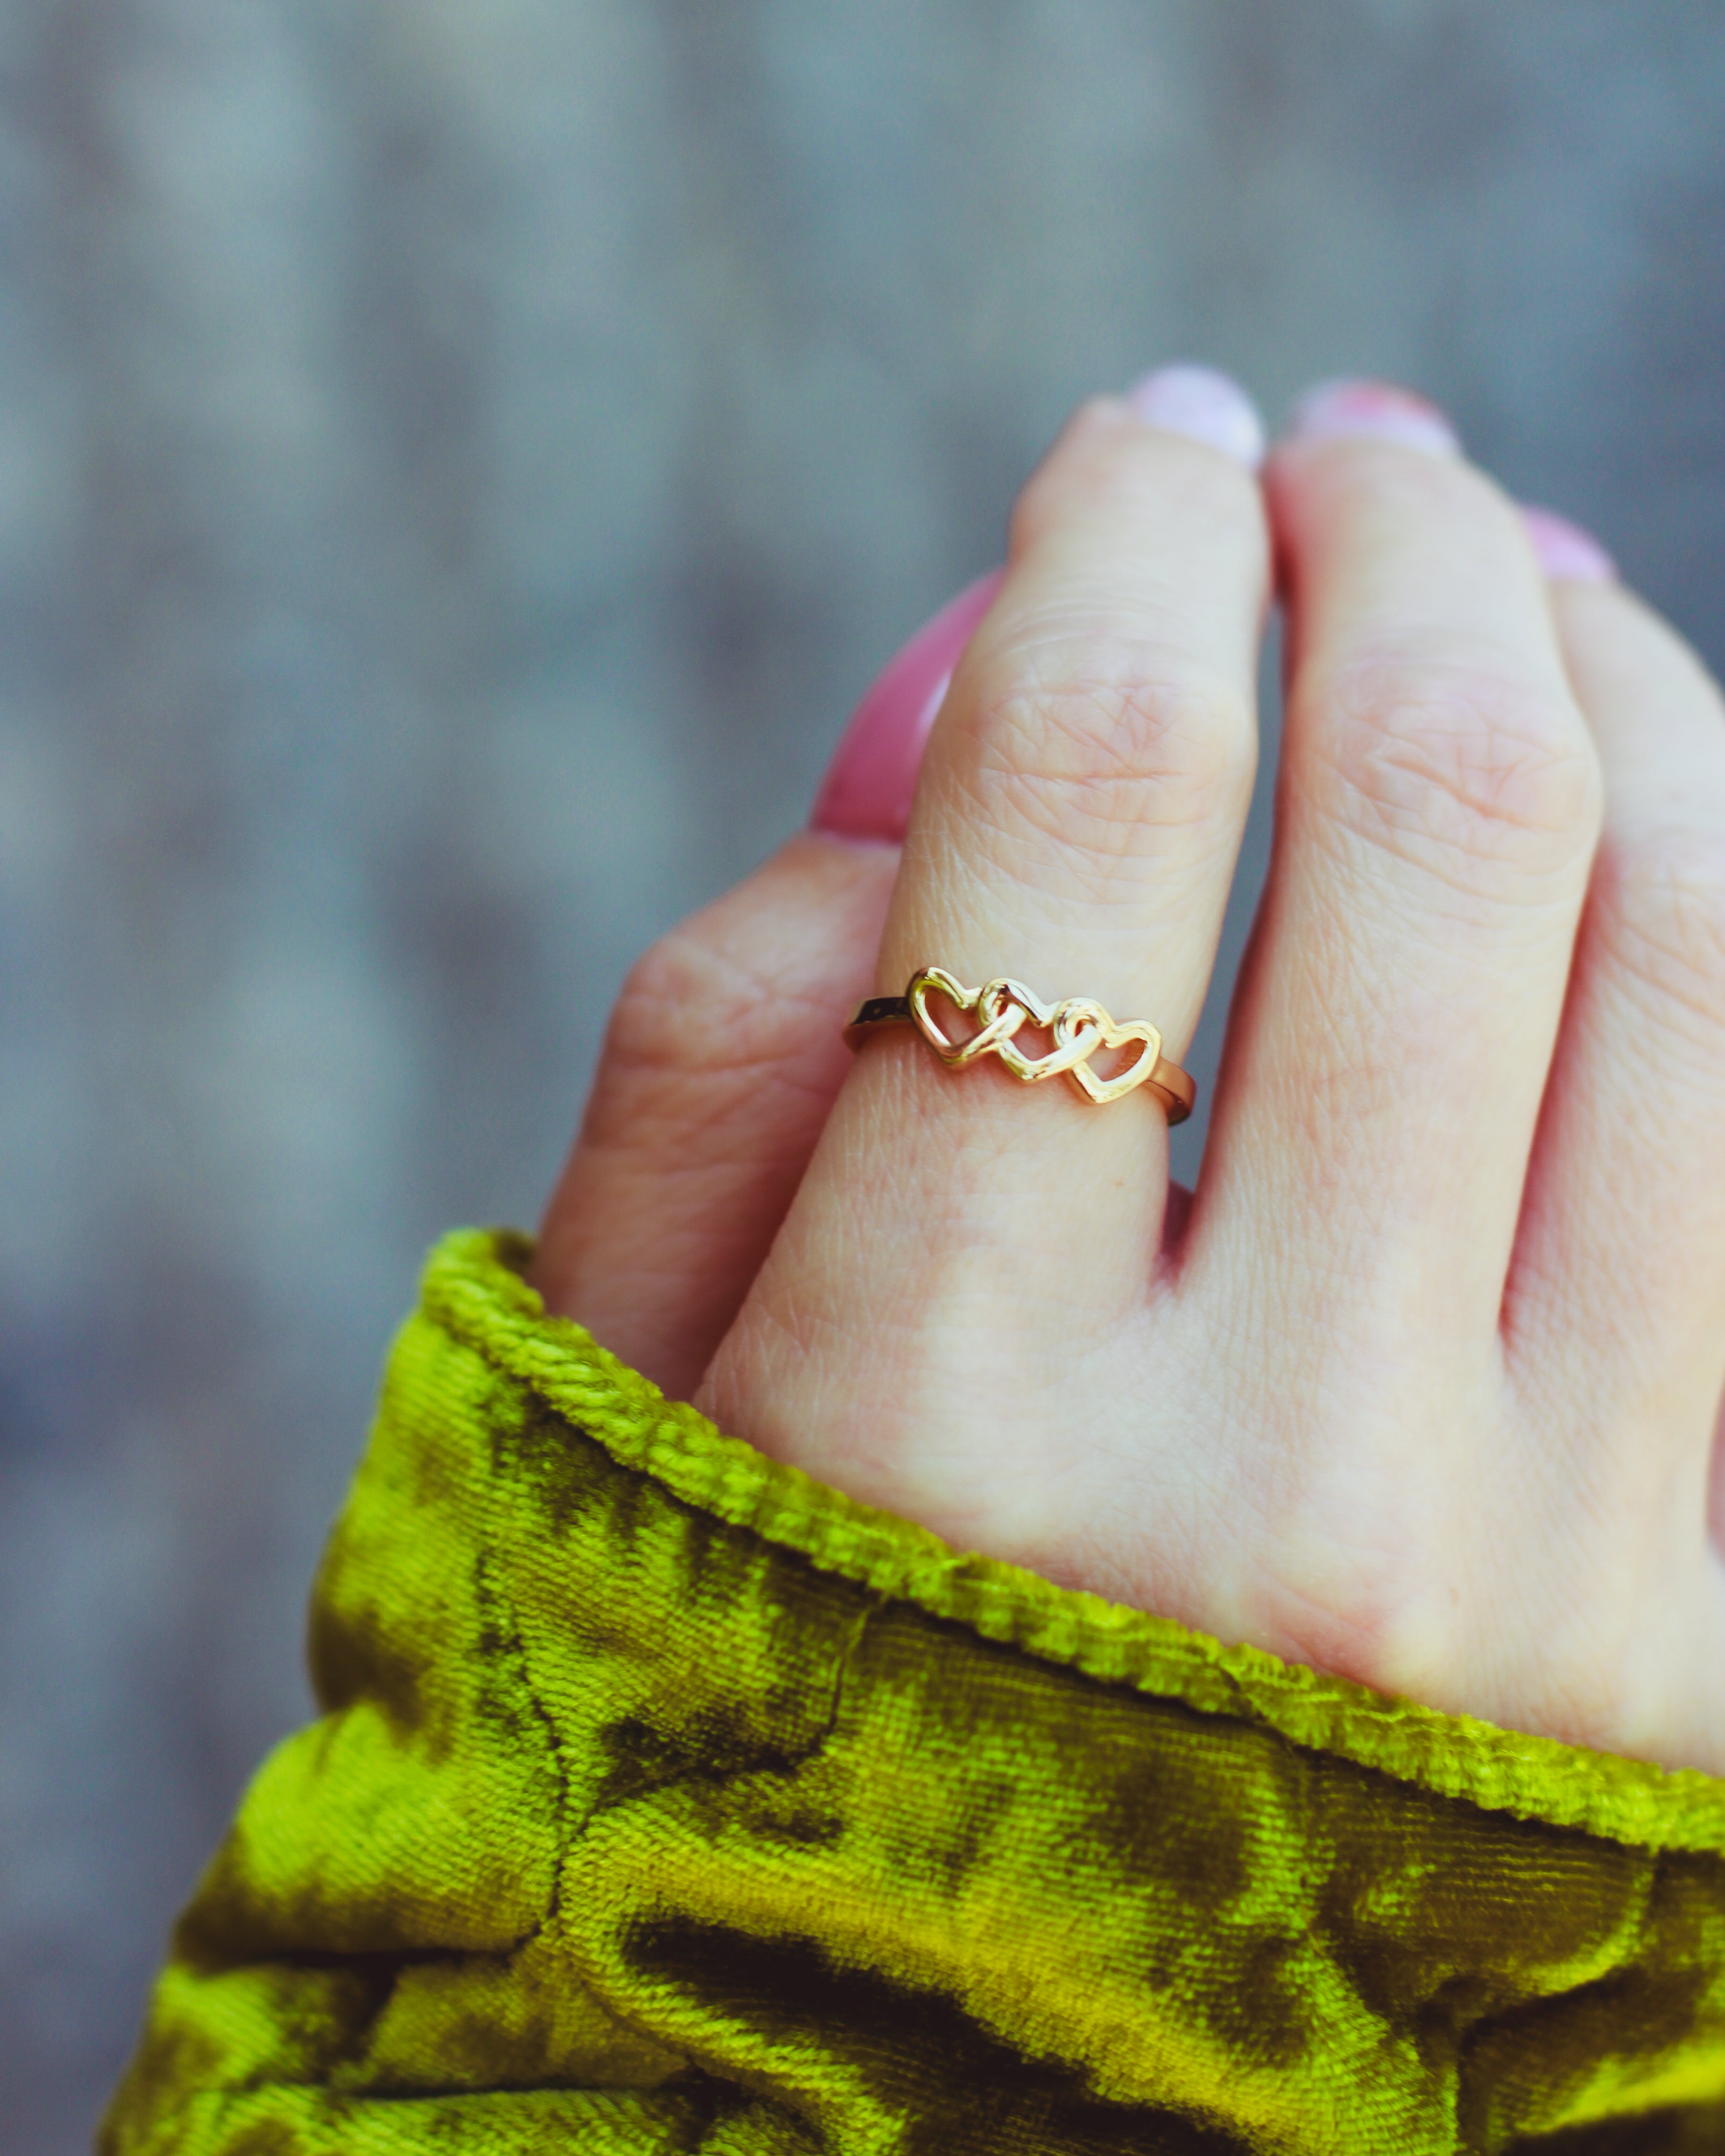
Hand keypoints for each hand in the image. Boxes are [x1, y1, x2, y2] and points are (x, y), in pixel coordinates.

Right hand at [532, 369, 1724, 1774]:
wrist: (943, 2093)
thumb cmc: (727, 1680)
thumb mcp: (612, 1379)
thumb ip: (717, 1045)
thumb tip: (928, 763)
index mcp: (934, 1412)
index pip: (1086, 792)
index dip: (1129, 537)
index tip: (1144, 444)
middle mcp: (1289, 1507)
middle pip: (1446, 827)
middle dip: (1401, 550)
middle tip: (1348, 458)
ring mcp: (1565, 1601)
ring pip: (1707, 959)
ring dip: (1624, 684)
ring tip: (1519, 584)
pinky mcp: (1715, 1660)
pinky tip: (1646, 816)